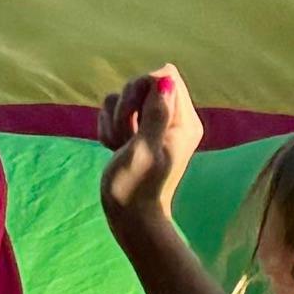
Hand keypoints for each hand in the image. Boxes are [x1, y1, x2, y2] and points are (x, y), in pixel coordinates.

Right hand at [96, 66, 200, 225]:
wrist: (129, 217)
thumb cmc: (138, 188)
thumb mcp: (145, 150)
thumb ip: (156, 114)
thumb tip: (165, 80)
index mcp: (184, 121)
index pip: (164, 76)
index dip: (142, 89)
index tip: (136, 118)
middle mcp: (172, 119)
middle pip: (141, 83)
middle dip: (125, 107)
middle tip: (127, 138)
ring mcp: (152, 125)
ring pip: (123, 97)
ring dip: (114, 120)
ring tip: (120, 147)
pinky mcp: (135, 132)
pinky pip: (114, 112)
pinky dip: (108, 128)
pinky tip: (114, 149)